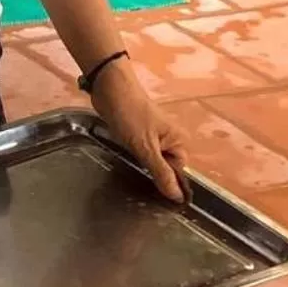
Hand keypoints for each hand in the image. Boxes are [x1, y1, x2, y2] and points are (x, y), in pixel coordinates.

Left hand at [87, 58, 187, 201]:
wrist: (109, 88)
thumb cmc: (130, 116)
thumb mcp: (147, 148)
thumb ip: (161, 172)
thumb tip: (178, 197)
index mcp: (178, 140)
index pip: (178, 171)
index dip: (167, 184)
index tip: (153, 197)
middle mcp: (168, 139)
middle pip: (164, 167)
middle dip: (152, 176)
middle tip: (138, 188)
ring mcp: (152, 135)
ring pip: (150, 160)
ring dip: (141, 167)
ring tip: (129, 180)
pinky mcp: (136, 133)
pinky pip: (139, 151)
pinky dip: (132, 157)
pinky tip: (124, 165)